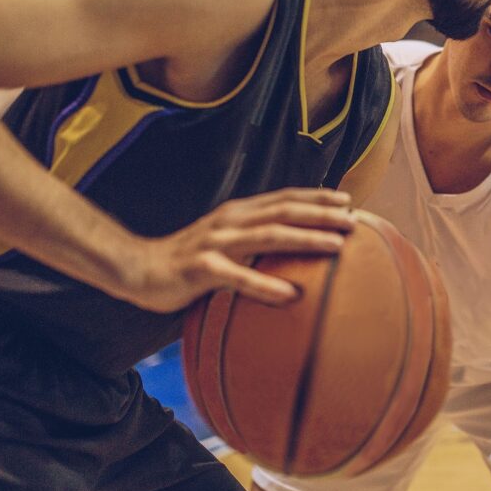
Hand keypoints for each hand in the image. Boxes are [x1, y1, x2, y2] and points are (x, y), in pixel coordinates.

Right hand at [119, 187, 355, 311]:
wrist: (137, 268)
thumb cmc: (188, 260)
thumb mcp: (224, 242)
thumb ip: (253, 241)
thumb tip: (290, 251)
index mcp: (237, 213)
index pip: (283, 198)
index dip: (316, 196)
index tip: (348, 200)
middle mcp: (230, 221)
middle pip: (284, 211)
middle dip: (321, 213)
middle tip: (354, 221)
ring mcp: (216, 243)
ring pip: (269, 236)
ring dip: (305, 238)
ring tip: (336, 245)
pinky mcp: (201, 269)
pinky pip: (238, 278)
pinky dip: (266, 285)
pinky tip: (291, 294)